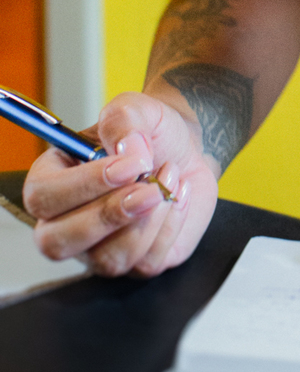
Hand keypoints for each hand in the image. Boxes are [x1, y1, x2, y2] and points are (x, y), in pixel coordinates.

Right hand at [23, 92, 218, 277]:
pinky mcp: (136, 263)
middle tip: (150, 188)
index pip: (42, 198)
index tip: (128, 165)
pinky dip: (171, 225)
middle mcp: (66, 223)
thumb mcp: (134, 109)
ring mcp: (99, 249)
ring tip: (170, 176)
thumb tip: (128, 151)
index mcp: (52, 181)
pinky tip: (178, 195)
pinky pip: (147, 262)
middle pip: (57, 244)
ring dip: (149, 219)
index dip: (83, 185)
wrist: (186, 150)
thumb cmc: (149, 132)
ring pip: (109, 259)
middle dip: (109, 215)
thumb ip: (122, 119)